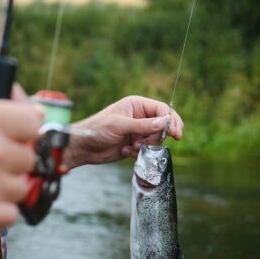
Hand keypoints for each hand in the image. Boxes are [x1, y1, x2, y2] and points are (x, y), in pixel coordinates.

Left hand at [63, 96, 183, 168]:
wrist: (84, 147)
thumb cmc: (97, 129)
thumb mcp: (120, 125)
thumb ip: (142, 125)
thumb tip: (164, 123)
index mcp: (137, 105)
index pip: (162, 109)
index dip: (171, 120)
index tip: (176, 133)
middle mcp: (140, 117)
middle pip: (162, 126)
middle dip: (156, 136)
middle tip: (149, 143)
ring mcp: (137, 131)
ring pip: (155, 140)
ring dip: (146, 146)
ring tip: (131, 146)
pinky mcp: (134, 144)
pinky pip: (147, 150)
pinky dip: (138, 153)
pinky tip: (125, 151)